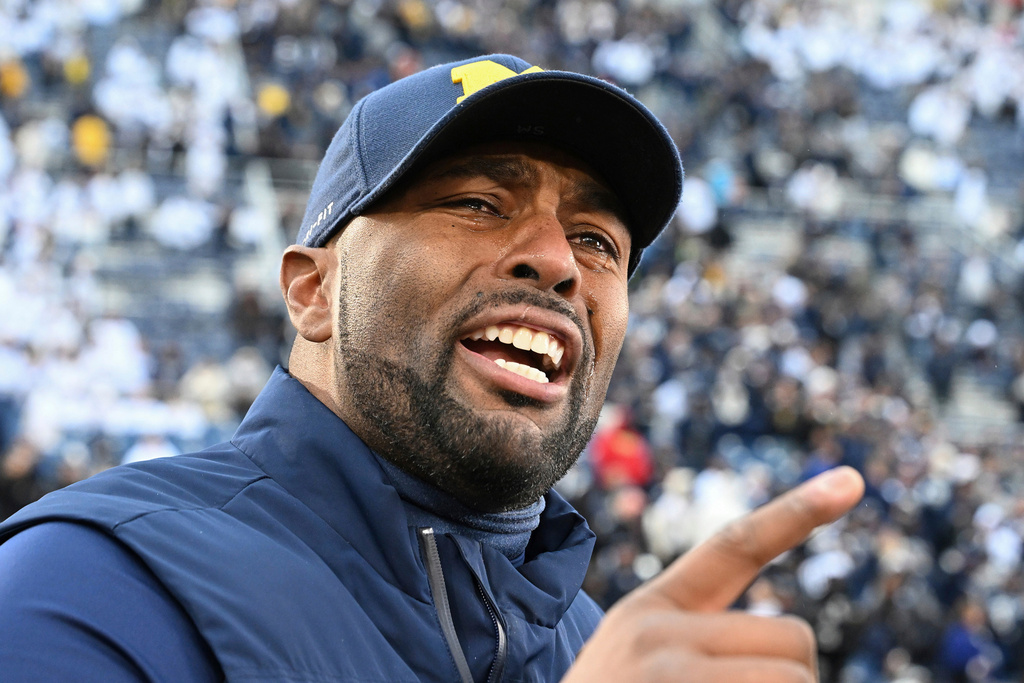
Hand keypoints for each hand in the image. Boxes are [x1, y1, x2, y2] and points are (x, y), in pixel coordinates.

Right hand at [563, 466, 864, 681]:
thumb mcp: (644, 664)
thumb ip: (706, 643)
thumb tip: (796, 651)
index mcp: (653, 610)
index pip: (732, 547)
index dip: (795, 512)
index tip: (852, 480)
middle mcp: (659, 633)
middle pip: (794, 639)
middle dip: (792, 679)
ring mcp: (670, 677)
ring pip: (795, 680)